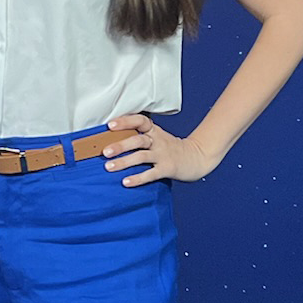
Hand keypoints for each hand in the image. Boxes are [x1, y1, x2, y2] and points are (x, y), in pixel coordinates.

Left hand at [102, 114, 218, 185]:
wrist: (197, 158)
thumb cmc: (171, 148)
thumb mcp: (158, 137)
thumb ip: (140, 136)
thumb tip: (112, 140)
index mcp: (155, 131)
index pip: (140, 121)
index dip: (125, 121)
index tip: (110, 125)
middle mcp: (158, 141)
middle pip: (138, 140)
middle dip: (120, 145)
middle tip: (105, 151)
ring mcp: (163, 155)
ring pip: (142, 156)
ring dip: (124, 161)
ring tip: (109, 167)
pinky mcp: (168, 168)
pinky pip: (151, 173)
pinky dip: (138, 178)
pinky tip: (126, 181)